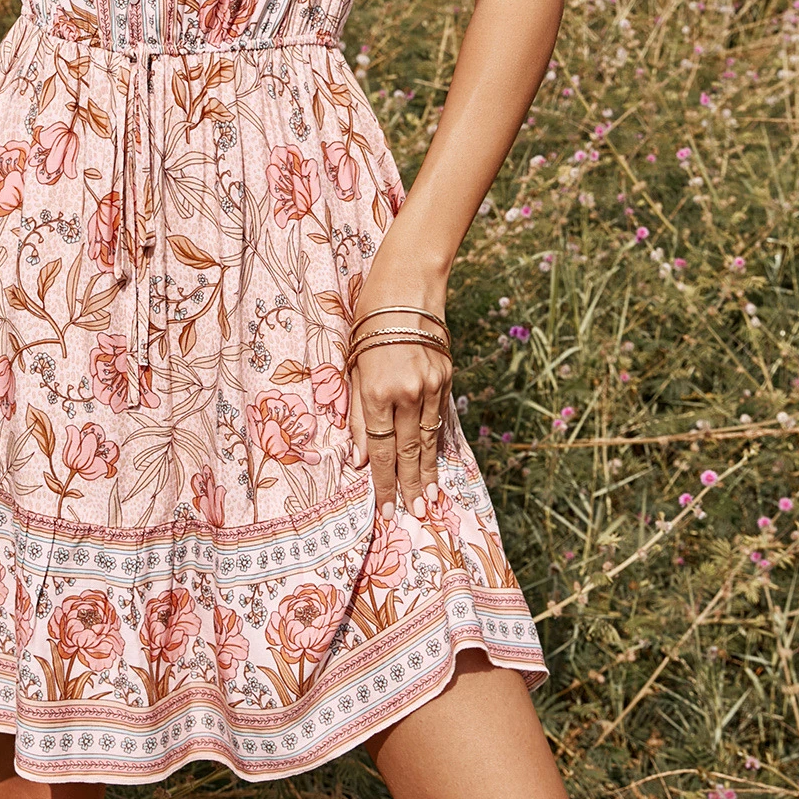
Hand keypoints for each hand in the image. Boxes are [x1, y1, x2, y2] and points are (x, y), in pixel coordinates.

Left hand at [348, 304, 452, 517]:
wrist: (407, 284)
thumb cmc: (368, 321)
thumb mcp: (352, 364)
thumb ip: (356, 413)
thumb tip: (360, 458)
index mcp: (375, 390)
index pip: (380, 449)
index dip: (383, 482)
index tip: (385, 509)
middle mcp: (406, 392)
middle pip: (408, 451)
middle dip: (409, 486)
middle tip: (413, 515)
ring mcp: (431, 385)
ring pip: (428, 439)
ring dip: (428, 472)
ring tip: (429, 500)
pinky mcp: (447, 376)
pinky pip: (439, 418)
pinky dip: (437, 443)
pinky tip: (437, 462)